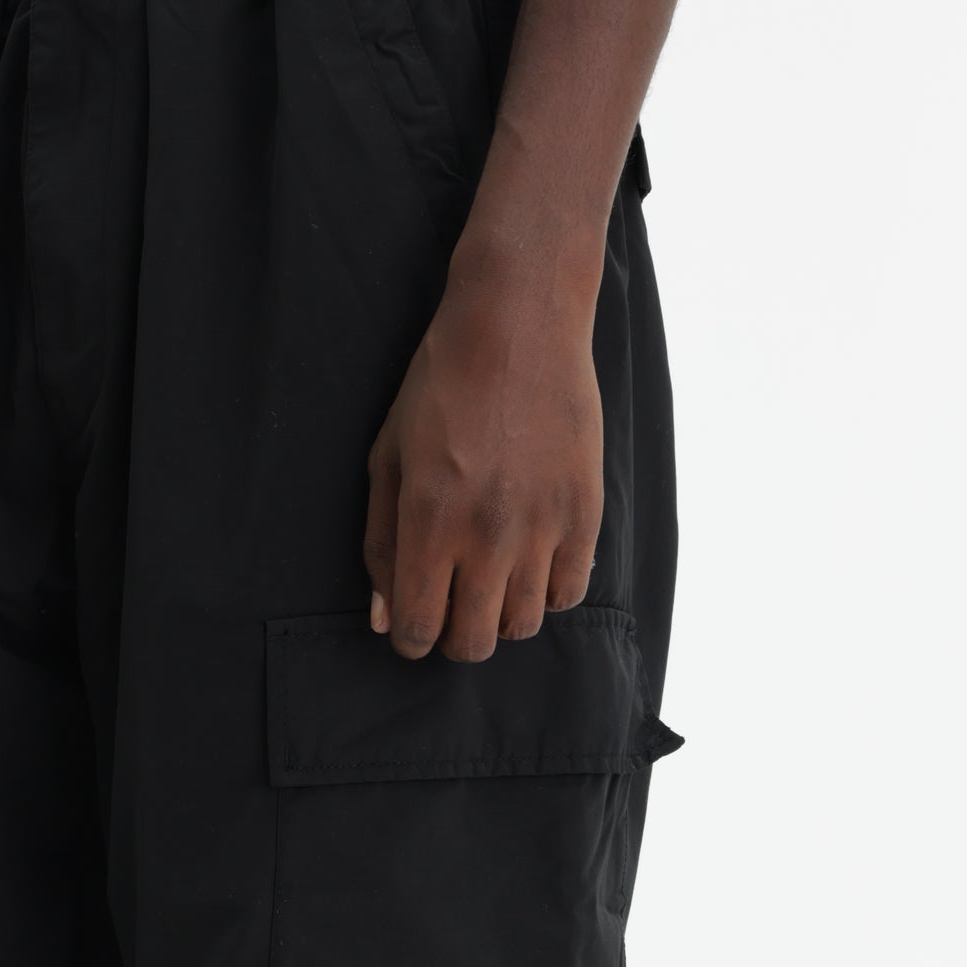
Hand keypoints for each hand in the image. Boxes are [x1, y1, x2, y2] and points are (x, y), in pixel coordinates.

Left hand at [364, 251, 603, 662]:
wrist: (519, 323)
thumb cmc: (439, 388)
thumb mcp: (387, 459)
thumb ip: (381, 545)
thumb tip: (385, 619)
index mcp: (431, 522)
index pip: (419, 628)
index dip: (410, 638)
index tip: (412, 622)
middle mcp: (488, 535)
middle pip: (473, 643)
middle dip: (453, 634)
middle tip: (450, 601)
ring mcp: (543, 526)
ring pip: (523, 626)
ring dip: (499, 615)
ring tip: (491, 579)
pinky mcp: (585, 512)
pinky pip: (569, 593)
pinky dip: (547, 592)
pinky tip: (530, 562)